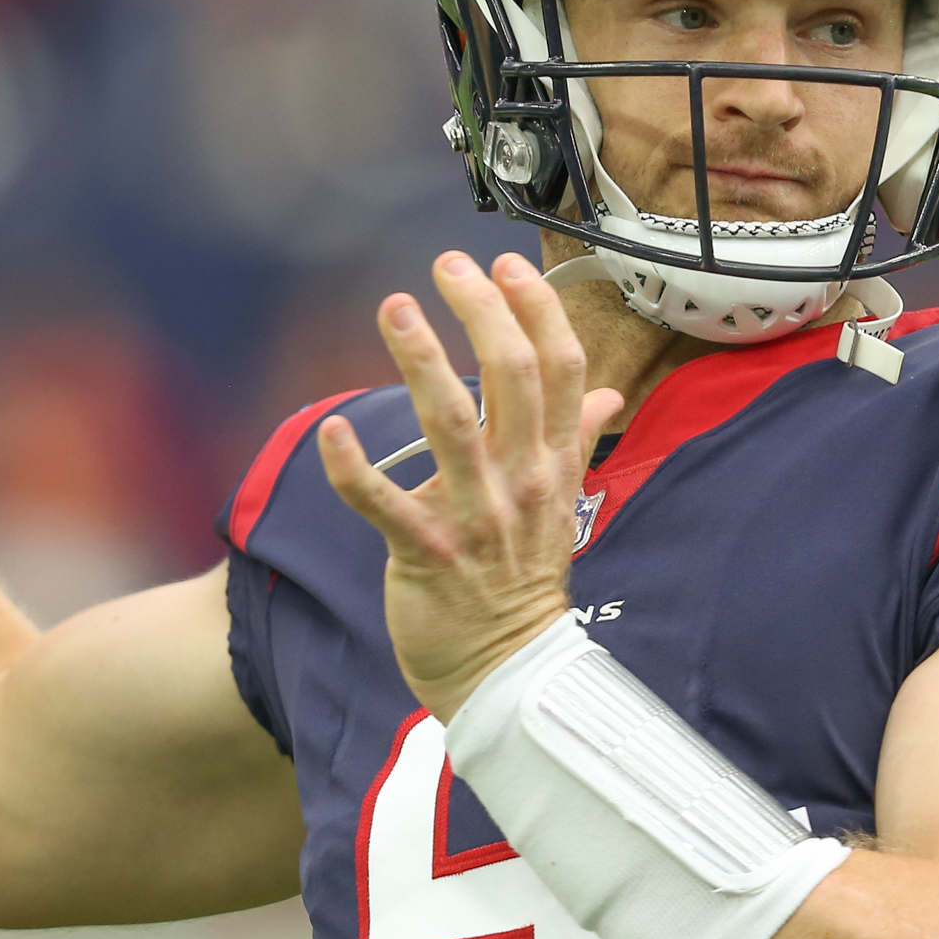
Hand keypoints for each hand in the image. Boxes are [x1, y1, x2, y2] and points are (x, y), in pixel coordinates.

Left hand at [318, 252, 622, 720]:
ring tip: (395, 306)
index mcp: (554, 464)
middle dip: (481, 312)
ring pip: (450, 423)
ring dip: (422, 360)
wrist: (506, 674)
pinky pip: (384, 505)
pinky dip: (355, 468)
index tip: (507, 264)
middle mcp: (521, 481)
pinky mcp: (426, 554)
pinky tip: (334, 429)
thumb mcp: (562, 508)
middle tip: (448, 266)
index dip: (537, 310)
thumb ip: (577, 444)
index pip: (561, 370)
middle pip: (512, 378)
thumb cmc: (522, 582)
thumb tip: (605, 398)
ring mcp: (475, 518)